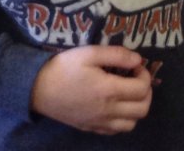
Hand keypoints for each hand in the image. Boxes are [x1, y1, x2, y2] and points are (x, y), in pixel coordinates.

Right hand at [30, 46, 151, 134]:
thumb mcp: (90, 53)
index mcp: (108, 90)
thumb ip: (117, 55)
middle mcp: (106, 111)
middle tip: (136, 79)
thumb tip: (138, 60)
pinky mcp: (90, 128)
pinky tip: (115, 105)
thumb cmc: (64, 68)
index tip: (136, 66)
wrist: (37, 89)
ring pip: (131, 124)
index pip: (142, 89)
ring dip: (136, 108)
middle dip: (146, 92)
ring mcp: (98, 123)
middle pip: (142, 110)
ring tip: (128, 92)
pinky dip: (123, 120)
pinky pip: (115, 131)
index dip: (145, 75)